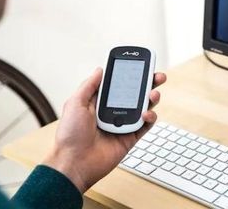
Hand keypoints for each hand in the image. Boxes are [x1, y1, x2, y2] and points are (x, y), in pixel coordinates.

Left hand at [42, 67, 166, 192]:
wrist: (74, 162)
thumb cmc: (70, 134)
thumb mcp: (75, 103)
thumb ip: (89, 85)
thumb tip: (100, 70)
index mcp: (97, 102)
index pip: (116, 84)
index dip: (128, 75)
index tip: (139, 65)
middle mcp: (111, 111)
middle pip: (133, 94)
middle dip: (147, 84)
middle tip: (157, 76)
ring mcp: (121, 125)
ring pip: (142, 108)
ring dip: (151, 99)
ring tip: (153, 94)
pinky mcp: (129, 138)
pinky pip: (144, 126)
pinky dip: (149, 118)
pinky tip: (147, 113)